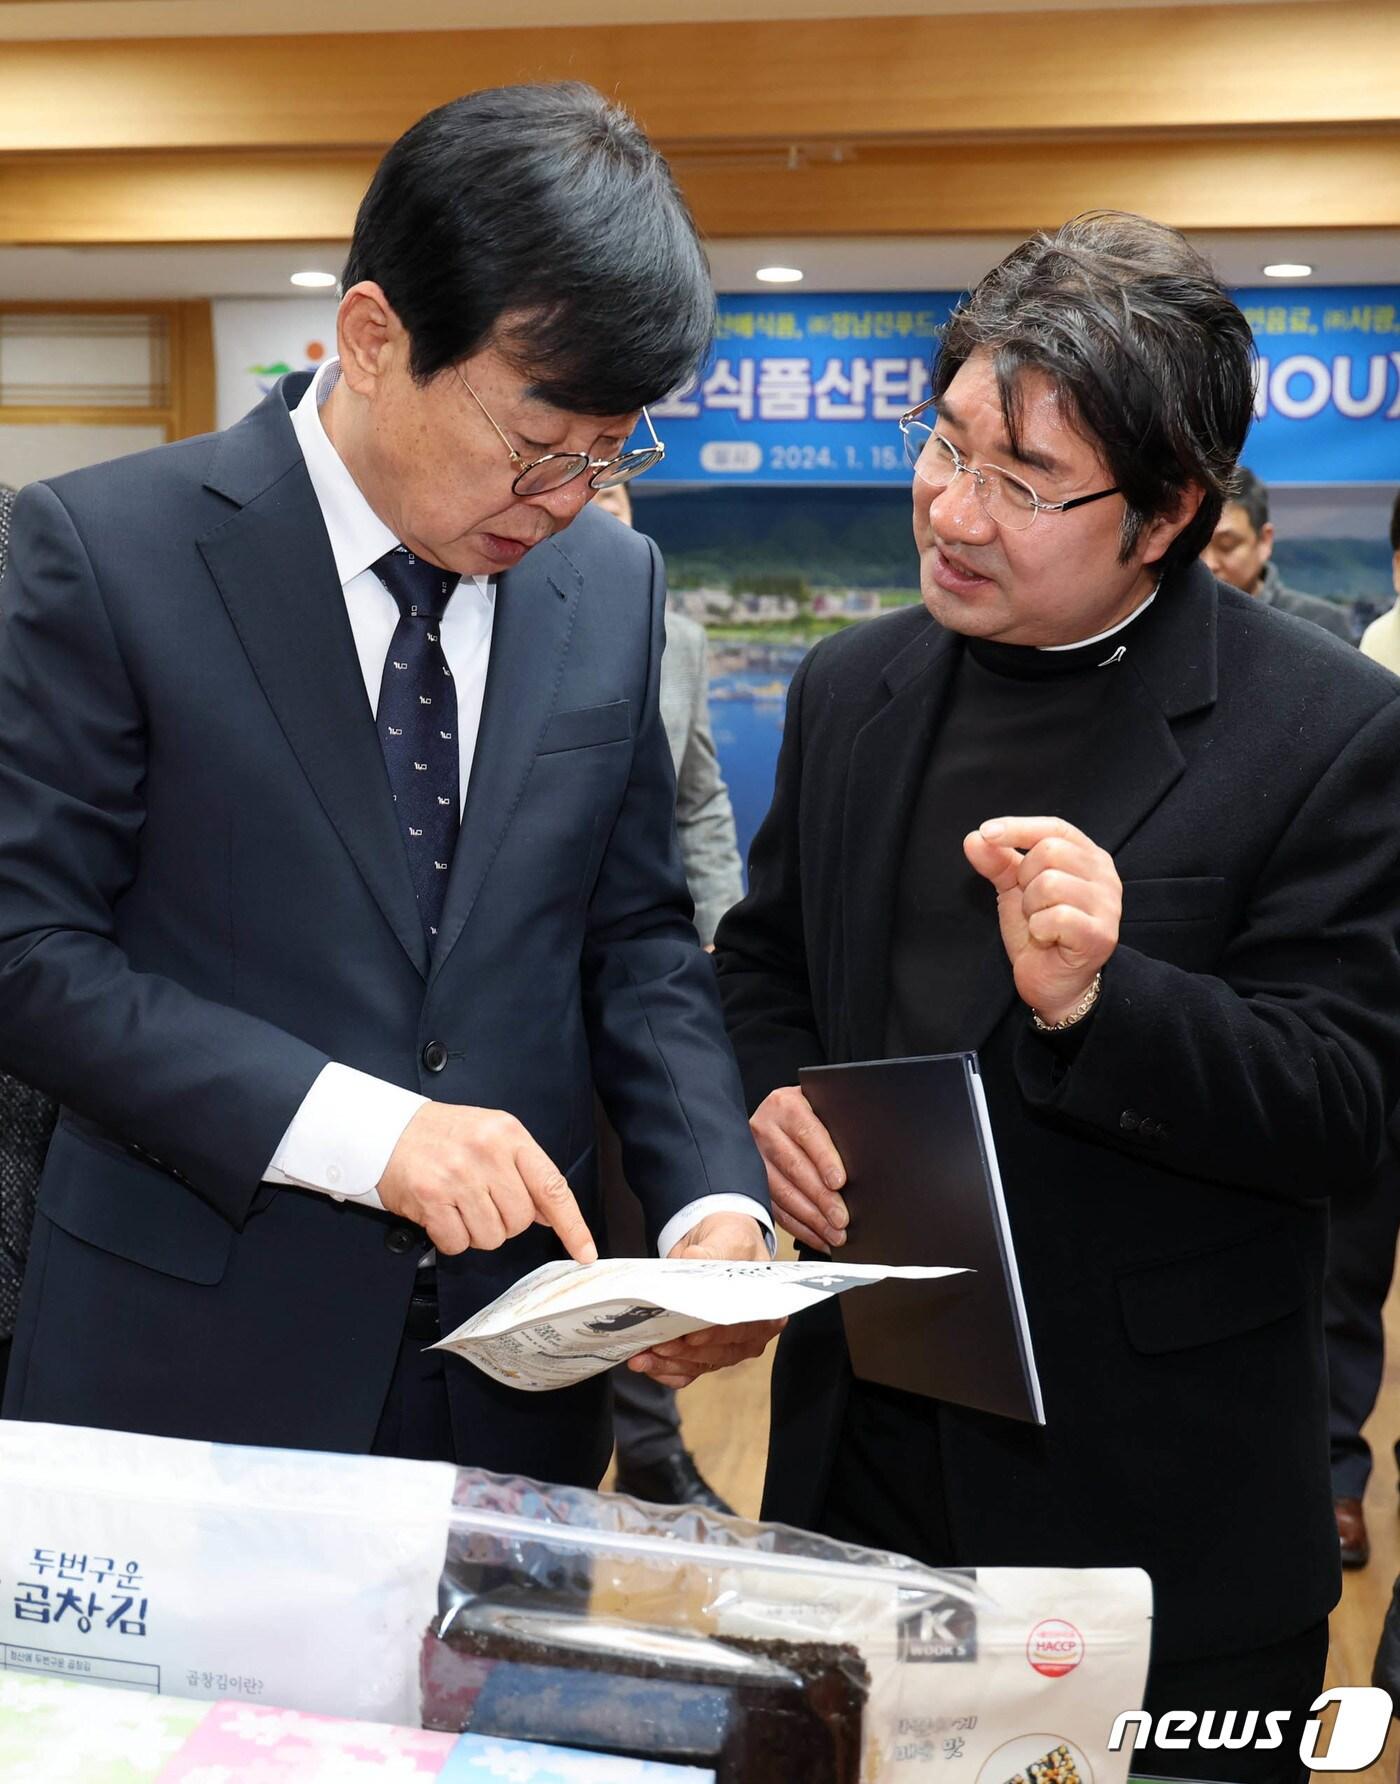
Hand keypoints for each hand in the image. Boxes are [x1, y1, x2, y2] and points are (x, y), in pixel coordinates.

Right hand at [378, 1102, 597, 1262]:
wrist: (386, 1130)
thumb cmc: (444, 1136)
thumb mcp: (492, 1135)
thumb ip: (523, 1171)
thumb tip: (550, 1213)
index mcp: (509, 1135)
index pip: (552, 1186)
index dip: (572, 1225)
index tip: (585, 1252)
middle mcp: (487, 1153)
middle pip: (520, 1220)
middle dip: (504, 1221)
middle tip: (481, 1201)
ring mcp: (458, 1176)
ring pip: (491, 1236)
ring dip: (476, 1231)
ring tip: (459, 1204)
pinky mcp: (430, 1197)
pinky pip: (458, 1243)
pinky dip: (451, 1238)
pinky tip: (441, 1213)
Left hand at [628, 1212, 783, 1388]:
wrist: (716, 1244)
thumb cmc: (730, 1243)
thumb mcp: (727, 1239)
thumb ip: (713, 1251)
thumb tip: (693, 1258)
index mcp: (766, 1309)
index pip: (743, 1329)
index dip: (717, 1336)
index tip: (692, 1337)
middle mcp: (750, 1334)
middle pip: (719, 1352)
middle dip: (686, 1352)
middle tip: (659, 1345)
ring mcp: (727, 1348)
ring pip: (700, 1365)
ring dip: (669, 1363)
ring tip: (642, 1356)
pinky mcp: (704, 1355)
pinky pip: (686, 1372)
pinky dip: (664, 1370)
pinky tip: (646, 1362)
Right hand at [749, 1085, 847, 1251]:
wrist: (779, 1112)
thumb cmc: (810, 1112)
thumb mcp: (822, 1107)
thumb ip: (836, 1127)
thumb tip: (862, 1161)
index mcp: (785, 1106)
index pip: (808, 1134)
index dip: (825, 1160)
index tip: (840, 1182)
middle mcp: (765, 1129)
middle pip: (795, 1167)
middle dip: (821, 1198)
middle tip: (841, 1219)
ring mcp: (755, 1155)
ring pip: (782, 1192)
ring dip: (811, 1218)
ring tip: (834, 1234)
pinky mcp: (753, 1179)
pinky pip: (775, 1207)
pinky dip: (798, 1226)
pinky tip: (817, 1236)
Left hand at [964, 815, 1120, 1023]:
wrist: (1053, 984)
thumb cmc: (1041, 933)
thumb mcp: (1015, 890)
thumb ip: (998, 862)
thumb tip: (974, 839)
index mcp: (1089, 858)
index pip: (1055, 828)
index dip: (1019, 827)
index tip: (986, 833)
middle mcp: (1105, 877)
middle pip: (1050, 851)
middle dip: (1025, 879)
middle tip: (1030, 905)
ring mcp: (1108, 906)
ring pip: (1050, 883)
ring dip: (1031, 908)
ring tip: (1040, 924)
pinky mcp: (1100, 936)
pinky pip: (1055, 916)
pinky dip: (1039, 929)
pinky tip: (1047, 940)